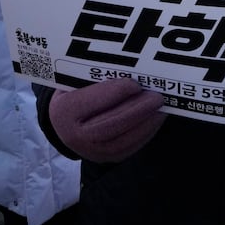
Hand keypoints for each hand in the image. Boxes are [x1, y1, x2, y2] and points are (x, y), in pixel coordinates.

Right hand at [49, 76, 165, 162]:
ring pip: (123, 140)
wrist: (66, 122)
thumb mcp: (76, 81)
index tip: (135, 84)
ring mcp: (90, 151)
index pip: (92, 103)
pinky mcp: (106, 158)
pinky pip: (129, 148)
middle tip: (156, 97)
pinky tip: (156, 119)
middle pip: (110, 125)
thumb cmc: (75, 93)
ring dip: (146, 123)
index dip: (115, 93)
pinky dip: (146, 133)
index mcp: (63, 112)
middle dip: (137, 110)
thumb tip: (129, 66)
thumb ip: (96, 76)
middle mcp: (74, 136)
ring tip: (161, 108)